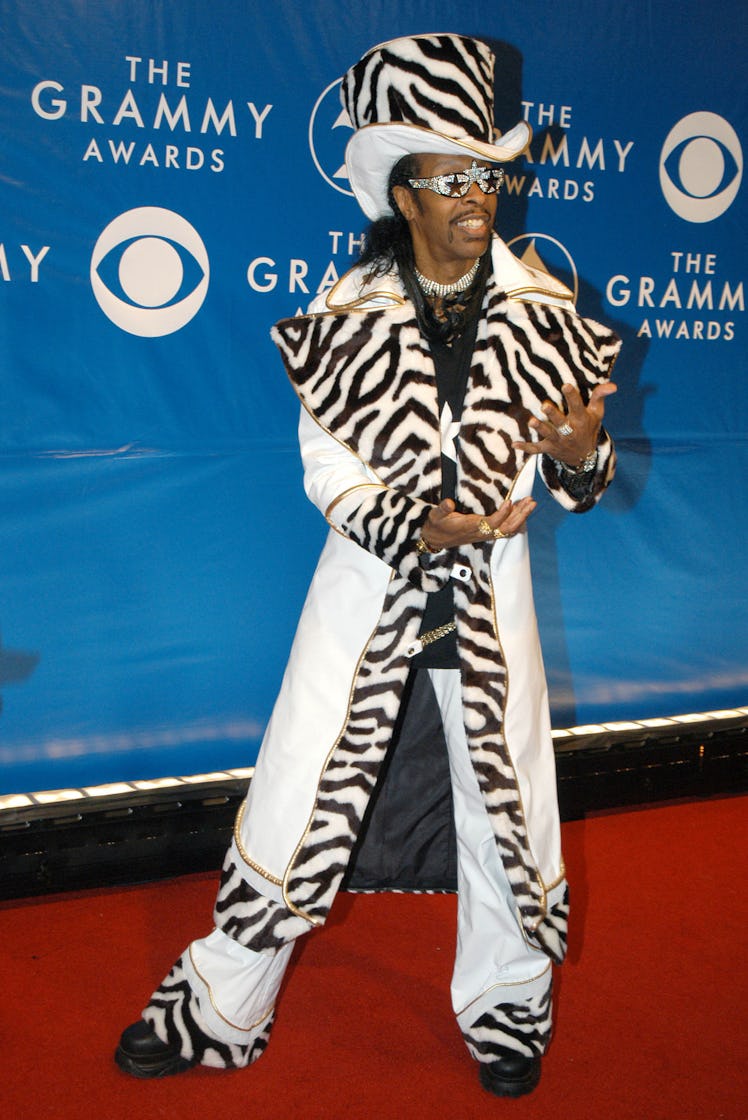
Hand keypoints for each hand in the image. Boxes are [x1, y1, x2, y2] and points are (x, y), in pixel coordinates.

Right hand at [422, 496, 536, 549]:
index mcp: (471, 527)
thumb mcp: (436, 516)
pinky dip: (516, 522)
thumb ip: (442, 509)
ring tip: (531, 503)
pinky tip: (522, 512)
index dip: (502, 514)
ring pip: (508, 529)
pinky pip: (506, 530)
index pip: (491, 523)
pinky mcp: (487, 533)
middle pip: (506, 528)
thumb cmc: (437, 526)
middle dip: (520, 515)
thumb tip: (448, 503)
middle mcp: (481, 533)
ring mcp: (486, 534)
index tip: (510, 501)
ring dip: (521, 517)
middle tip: (531, 502)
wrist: (436, 540)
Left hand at [512, 382, 616, 467]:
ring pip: (548, 434)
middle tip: (544, 405)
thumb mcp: (597, 413)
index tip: (566, 385)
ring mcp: (557, 441)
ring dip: (540, 428)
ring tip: (531, 421)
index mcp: (580, 419)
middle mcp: (569, 431)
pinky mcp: (548, 448)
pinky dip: (526, 447)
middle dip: (552, 414)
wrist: (584, 458)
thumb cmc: (589, 428)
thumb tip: (613, 385)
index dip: (571, 396)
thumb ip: (600, 397)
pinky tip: (515, 443)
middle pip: (560, 422)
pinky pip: (536, 449)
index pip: (577, 406)